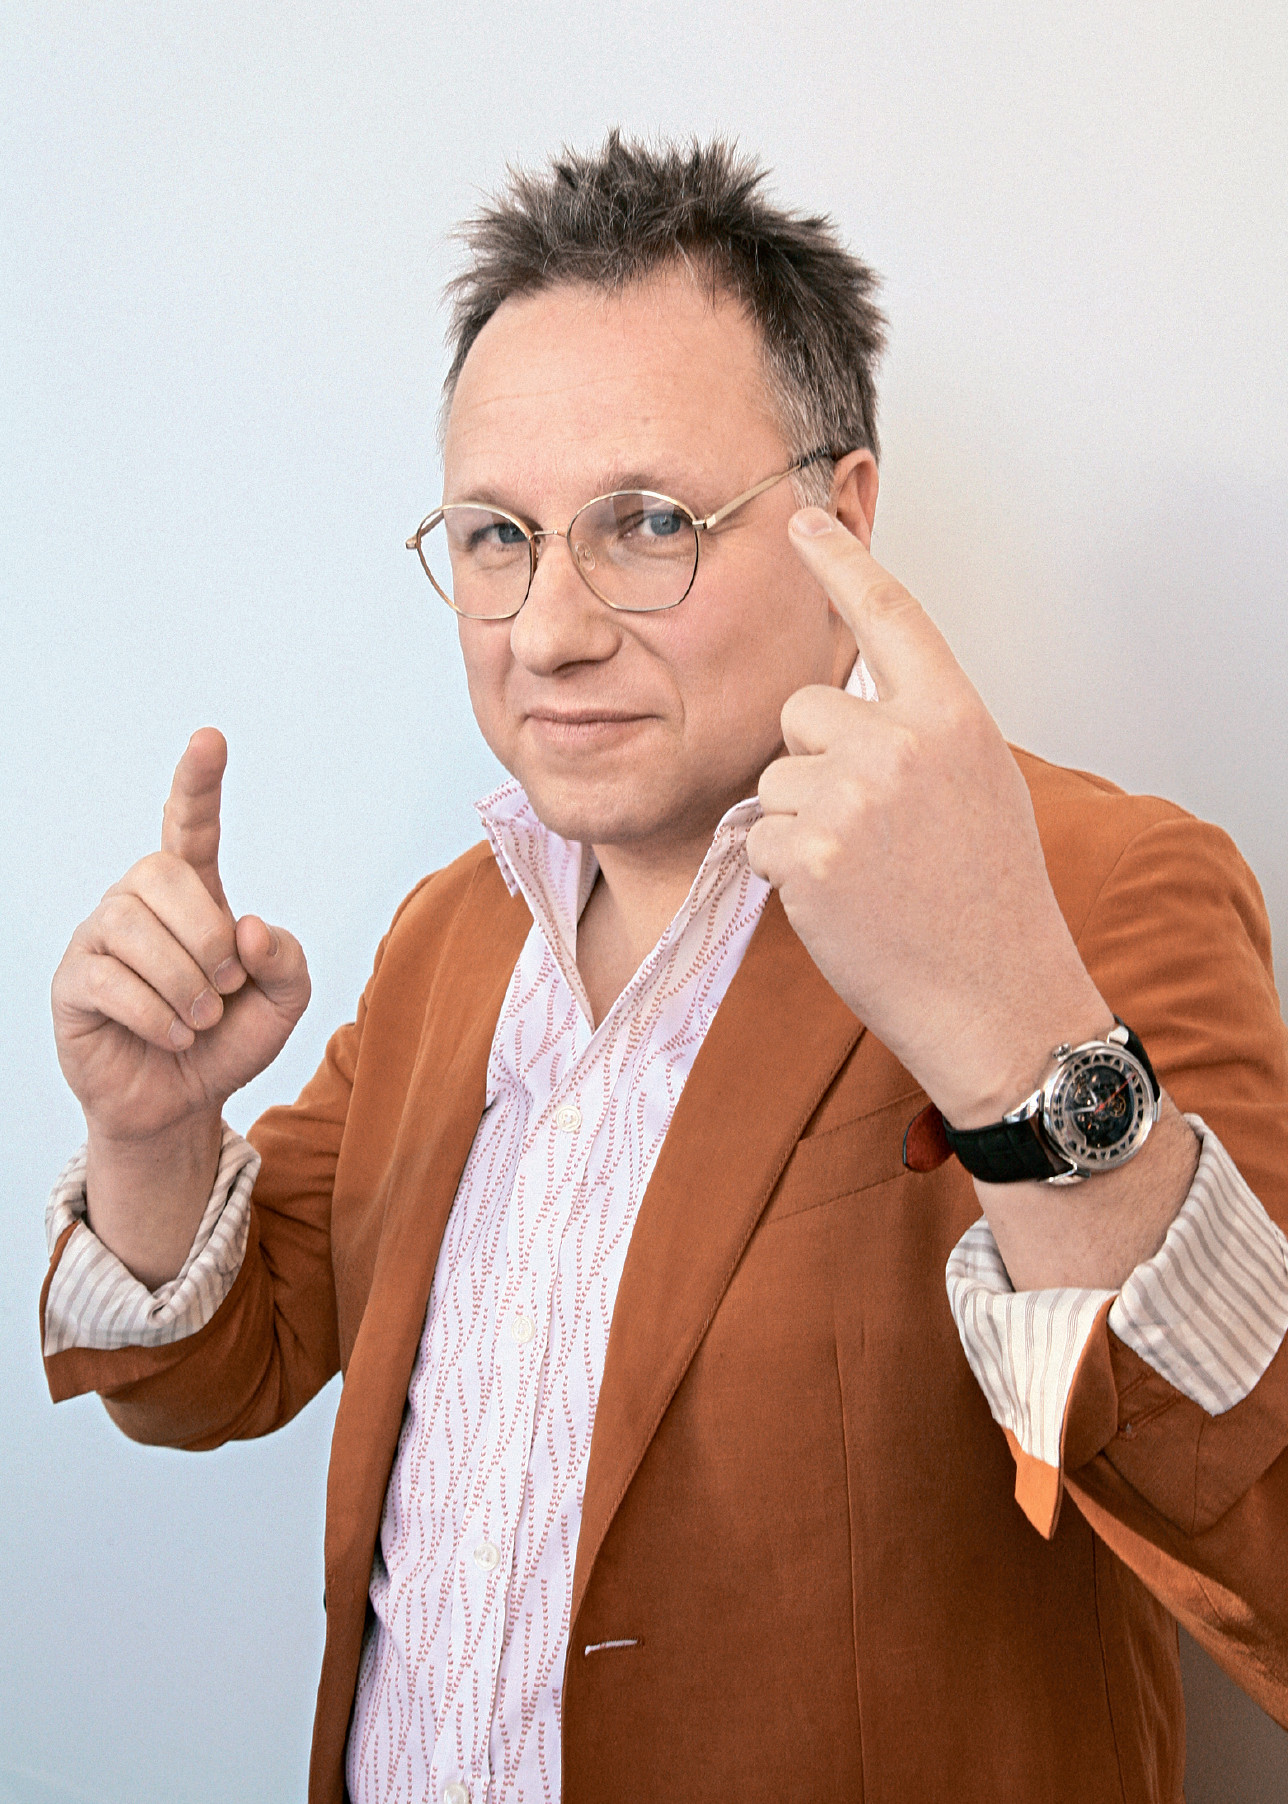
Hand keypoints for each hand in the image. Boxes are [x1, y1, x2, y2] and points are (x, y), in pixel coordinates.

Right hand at [52, 729, 310, 1147]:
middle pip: (163, 873)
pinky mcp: (73, 981)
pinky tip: (171, 1035)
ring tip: (200, 1018)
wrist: (181, 1102)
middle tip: (226, 986)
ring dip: (184, 982)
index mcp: (194, 892)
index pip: (190, 823)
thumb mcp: (283, 1002)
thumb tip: (247, 926)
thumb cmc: (227, 1039)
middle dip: (207, 934)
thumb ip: (288, 960)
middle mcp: (140, 901)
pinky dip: (155, 1014)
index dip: (198, 782)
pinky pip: (109, 979)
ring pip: (133, 926)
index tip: (210, 738)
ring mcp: (100, 936)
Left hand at [745, 510, 1108, 1126]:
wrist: (998, 1000)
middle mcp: (903, 741)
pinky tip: (841, 903)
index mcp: (954, 715)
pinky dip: (782, 873)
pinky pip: (756, 837)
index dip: (841, 560)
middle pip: (802, 710)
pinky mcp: (806, 852)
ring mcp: (851, 796)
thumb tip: (843, 708)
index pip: (889, 613)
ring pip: (772, 778)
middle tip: (871, 830)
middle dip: (814, 761)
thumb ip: (921, 730)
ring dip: (798, 822)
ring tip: (865, 873)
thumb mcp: (980, 785)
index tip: (802, 516)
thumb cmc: (991, 901)